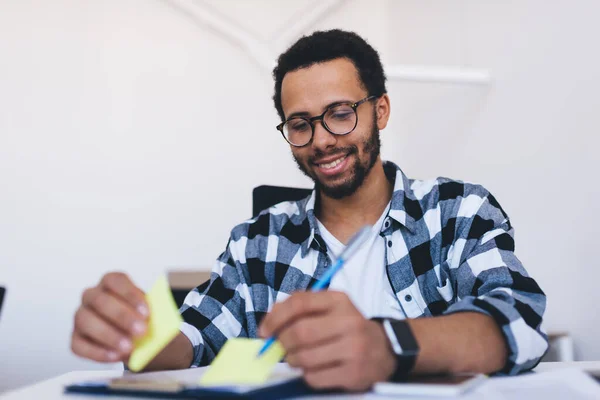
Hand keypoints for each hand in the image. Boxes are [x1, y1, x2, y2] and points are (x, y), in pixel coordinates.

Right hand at [71, 272, 148, 362]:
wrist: (138, 337)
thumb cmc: (142, 318)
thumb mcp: (151, 312)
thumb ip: (152, 313)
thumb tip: (154, 322)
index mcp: (110, 283)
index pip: (116, 280)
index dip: (130, 294)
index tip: (146, 311)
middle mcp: (92, 296)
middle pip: (101, 301)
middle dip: (122, 316)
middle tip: (141, 331)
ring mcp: (81, 317)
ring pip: (86, 321)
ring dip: (109, 335)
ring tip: (129, 347)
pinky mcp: (76, 339)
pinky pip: (79, 345)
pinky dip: (98, 352)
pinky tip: (115, 356)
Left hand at [258, 291, 396, 390]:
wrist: (384, 349)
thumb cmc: (346, 327)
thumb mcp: (329, 309)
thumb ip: (299, 310)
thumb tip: (268, 324)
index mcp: (339, 300)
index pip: (299, 302)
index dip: (275, 317)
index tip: (264, 331)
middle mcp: (349, 321)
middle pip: (299, 332)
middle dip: (282, 342)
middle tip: (281, 347)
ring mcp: (354, 348)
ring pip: (304, 357)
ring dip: (292, 360)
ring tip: (297, 358)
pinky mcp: (354, 373)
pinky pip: (314, 377)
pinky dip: (306, 375)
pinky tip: (315, 369)